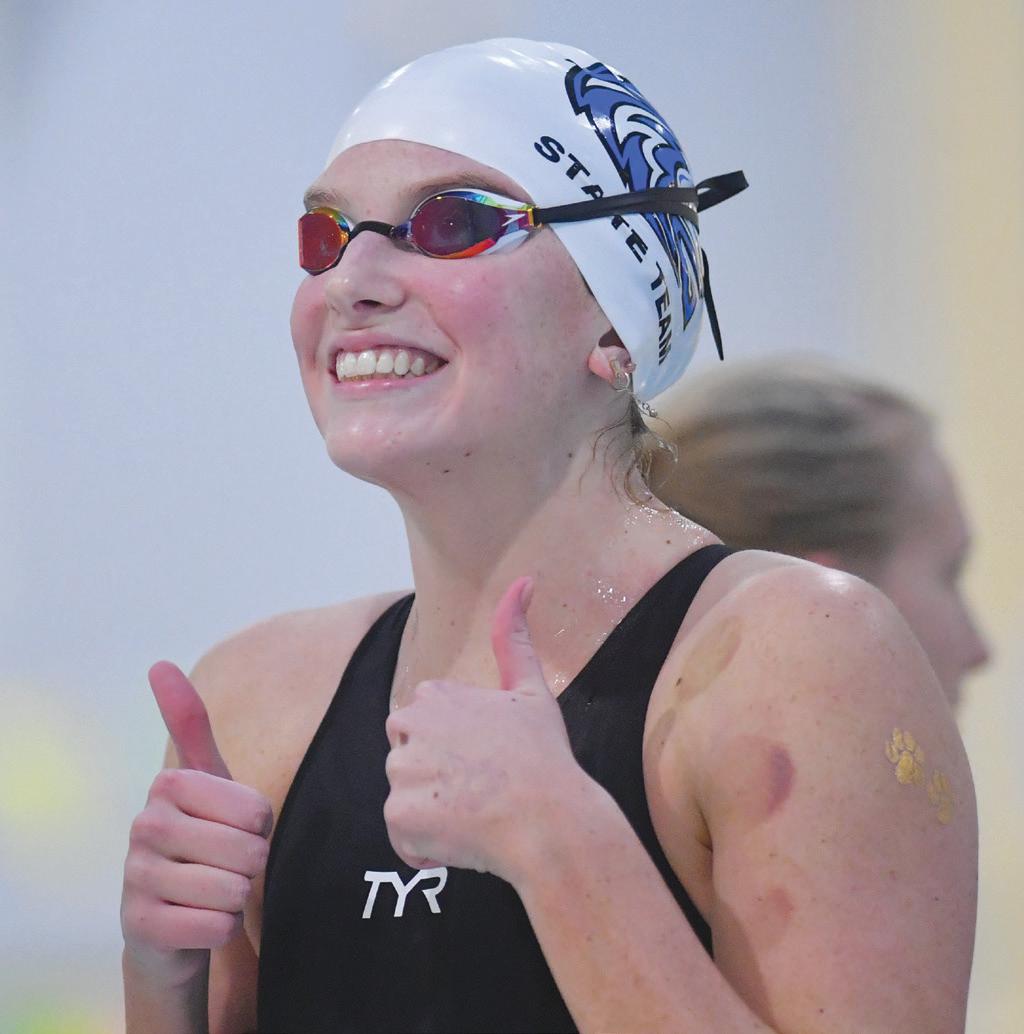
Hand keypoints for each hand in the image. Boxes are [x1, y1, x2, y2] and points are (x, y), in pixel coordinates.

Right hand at [120, 661, 272, 983]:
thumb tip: (159, 664)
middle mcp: (144, 825)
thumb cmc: (202, 839)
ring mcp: (136, 877)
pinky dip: (221, 928)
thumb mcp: (207, 781)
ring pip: (232, 890)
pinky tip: (199, 921)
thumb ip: (190, 724)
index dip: (260, 825)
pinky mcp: (140, 926)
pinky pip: (215, 927)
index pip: (256, 808)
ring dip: (236, 897)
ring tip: (214, 891)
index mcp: (169, 785)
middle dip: (252, 864)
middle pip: (247, 849)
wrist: (172, 919)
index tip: (237, 826)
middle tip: (227, 864)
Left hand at [383, 577, 587, 882]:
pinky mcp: (399, 815)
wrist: (549, 821)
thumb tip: (523, 580)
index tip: (484, 761)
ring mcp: (402, 771)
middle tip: (477, 790)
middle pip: (404, 757)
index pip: (421, 725)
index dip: (452, 748)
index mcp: (436, 696)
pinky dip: (427, 847)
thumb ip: (514, 637)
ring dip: (431, 813)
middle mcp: (411, 726)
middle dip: (431, 775)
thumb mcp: (532, 690)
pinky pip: (403, 837)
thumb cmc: (544, 757)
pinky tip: (463, 840)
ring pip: (404, 797)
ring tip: (475, 815)